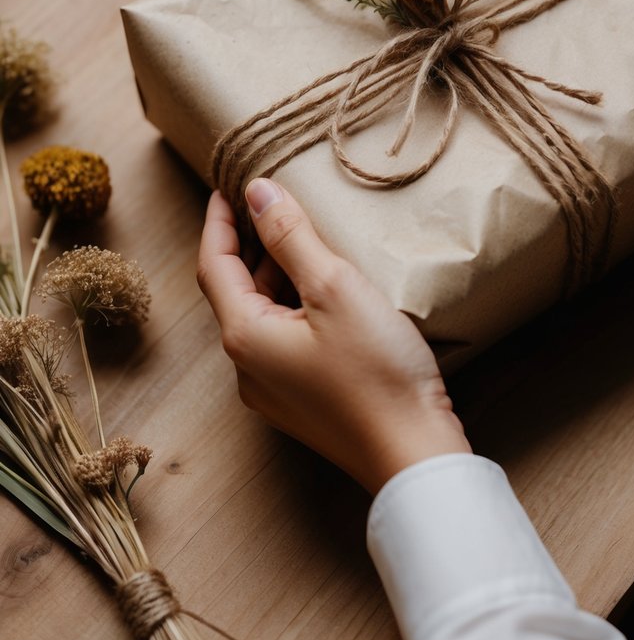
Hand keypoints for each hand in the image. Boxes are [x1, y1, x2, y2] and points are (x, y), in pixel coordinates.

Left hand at [197, 180, 470, 493]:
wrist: (413, 452)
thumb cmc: (376, 369)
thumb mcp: (333, 286)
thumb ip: (290, 235)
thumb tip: (256, 192)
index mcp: (245, 337)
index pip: (213, 266)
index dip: (219, 222)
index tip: (227, 187)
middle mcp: (248, 368)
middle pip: (234, 292)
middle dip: (246, 245)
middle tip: (266, 203)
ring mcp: (274, 391)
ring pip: (260, 316)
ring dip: (271, 274)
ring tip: (298, 235)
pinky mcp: (302, 402)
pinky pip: (282, 339)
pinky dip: (291, 303)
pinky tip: (322, 288)